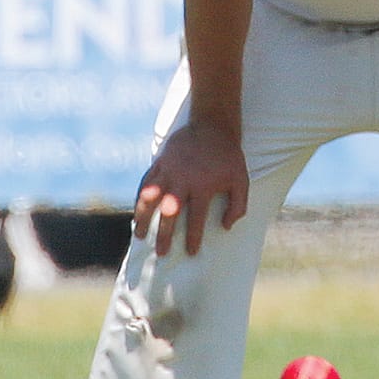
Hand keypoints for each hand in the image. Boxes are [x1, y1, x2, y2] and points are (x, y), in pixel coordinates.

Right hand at [133, 120, 248, 257]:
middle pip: (169, 213)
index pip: (195, 219)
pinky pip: (146, 182)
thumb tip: (226, 227)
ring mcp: (168, 170)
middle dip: (164, 235)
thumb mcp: (241, 180)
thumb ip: (238, 206)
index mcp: (202, 186)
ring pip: (150, 197)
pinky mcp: (160, 162)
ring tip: (139, 234)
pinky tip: (137, 211)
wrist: (212, 125)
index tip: (190, 252)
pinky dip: (140, 197)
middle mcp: (182, 180)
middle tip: (161, 253)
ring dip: (143, 217)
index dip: (193, 238)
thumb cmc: (228, 156)